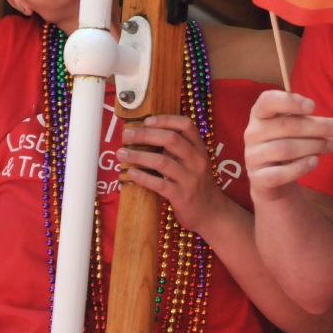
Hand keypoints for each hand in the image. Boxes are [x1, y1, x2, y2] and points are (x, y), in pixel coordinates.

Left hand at [118, 115, 228, 231]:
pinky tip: (131, 173)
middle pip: (171, 139)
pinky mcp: (182, 196)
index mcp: (200, 149)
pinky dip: (143, 177)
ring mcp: (190, 179)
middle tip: (127, 135)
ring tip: (121, 154)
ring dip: (138, 156)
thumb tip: (147, 135)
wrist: (211, 213)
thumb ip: (178, 150)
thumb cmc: (197, 184)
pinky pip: (160, 184)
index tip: (146, 121)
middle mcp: (197, 160)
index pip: (186, 125)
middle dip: (145, 135)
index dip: (165, 120)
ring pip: (162, 161)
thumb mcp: (194, 162)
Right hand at [244, 91, 332, 197]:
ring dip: (313, 146)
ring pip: (284, 149)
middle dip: (317, 126)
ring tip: (331, 145)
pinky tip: (315, 161)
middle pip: (285, 126)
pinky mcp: (258, 178)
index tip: (313, 107)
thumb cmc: (286, 143)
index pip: (267, 101)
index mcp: (260, 114)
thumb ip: (310, 122)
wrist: (270, 178)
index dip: (290, 101)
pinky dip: (300, 167)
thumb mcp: (294, 128)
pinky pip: (279, 173)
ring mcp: (253, 156)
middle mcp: (252, 133)